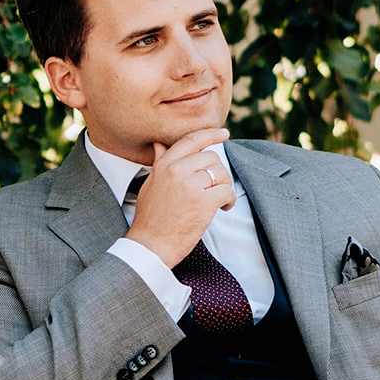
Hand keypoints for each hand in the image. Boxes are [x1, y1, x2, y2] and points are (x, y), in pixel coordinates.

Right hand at [125, 128, 236, 267]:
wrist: (150, 245)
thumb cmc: (150, 218)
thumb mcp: (150, 185)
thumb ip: (159, 163)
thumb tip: (160, 144)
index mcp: (164, 166)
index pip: (191, 141)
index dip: (211, 134)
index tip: (224, 134)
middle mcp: (177, 171)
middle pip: (211, 158)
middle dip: (219, 173)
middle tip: (216, 189)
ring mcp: (190, 186)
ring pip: (221, 174)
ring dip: (225, 187)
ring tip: (218, 201)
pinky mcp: (203, 202)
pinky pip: (227, 191)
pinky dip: (229, 200)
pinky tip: (223, 208)